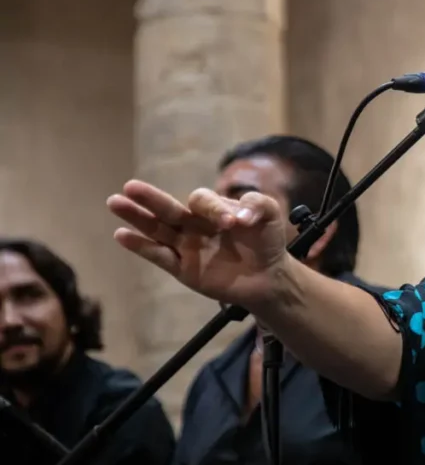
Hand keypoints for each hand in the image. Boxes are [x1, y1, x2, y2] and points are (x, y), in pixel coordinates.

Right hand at [107, 180, 290, 307]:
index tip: (234, 224)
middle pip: (168, 209)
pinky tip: (122, 235)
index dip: (214, 208)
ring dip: (136, 217)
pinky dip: (141, 246)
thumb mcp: (270, 214)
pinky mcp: (183, 269)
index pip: (201, 200)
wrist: (269, 276)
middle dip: (150, 198)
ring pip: (157, 229)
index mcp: (212, 208)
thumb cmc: (267, 241)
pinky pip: (159, 256)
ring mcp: (186, 246)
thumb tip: (238, 215)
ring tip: (115, 202)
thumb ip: (257, 204)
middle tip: (130, 187)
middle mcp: (194, 224)